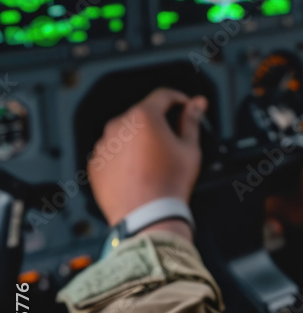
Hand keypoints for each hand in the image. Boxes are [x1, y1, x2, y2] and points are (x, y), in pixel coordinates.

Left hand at [88, 88, 207, 226]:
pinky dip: (124, 156)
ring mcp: (103, 146)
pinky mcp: (95, 164)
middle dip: (158, 122)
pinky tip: (138, 171)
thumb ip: (192, 121)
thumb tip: (197, 104)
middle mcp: (119, 126)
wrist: (146, 217)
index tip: (186, 107)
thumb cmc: (170, 182)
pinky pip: (112, 152)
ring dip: (139, 139)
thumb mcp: (189, 149)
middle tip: (172, 140)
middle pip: (142, 115)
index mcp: (143, 117)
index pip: (163, 96)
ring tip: (153, 162)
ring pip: (125, 133)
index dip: (179, 99)